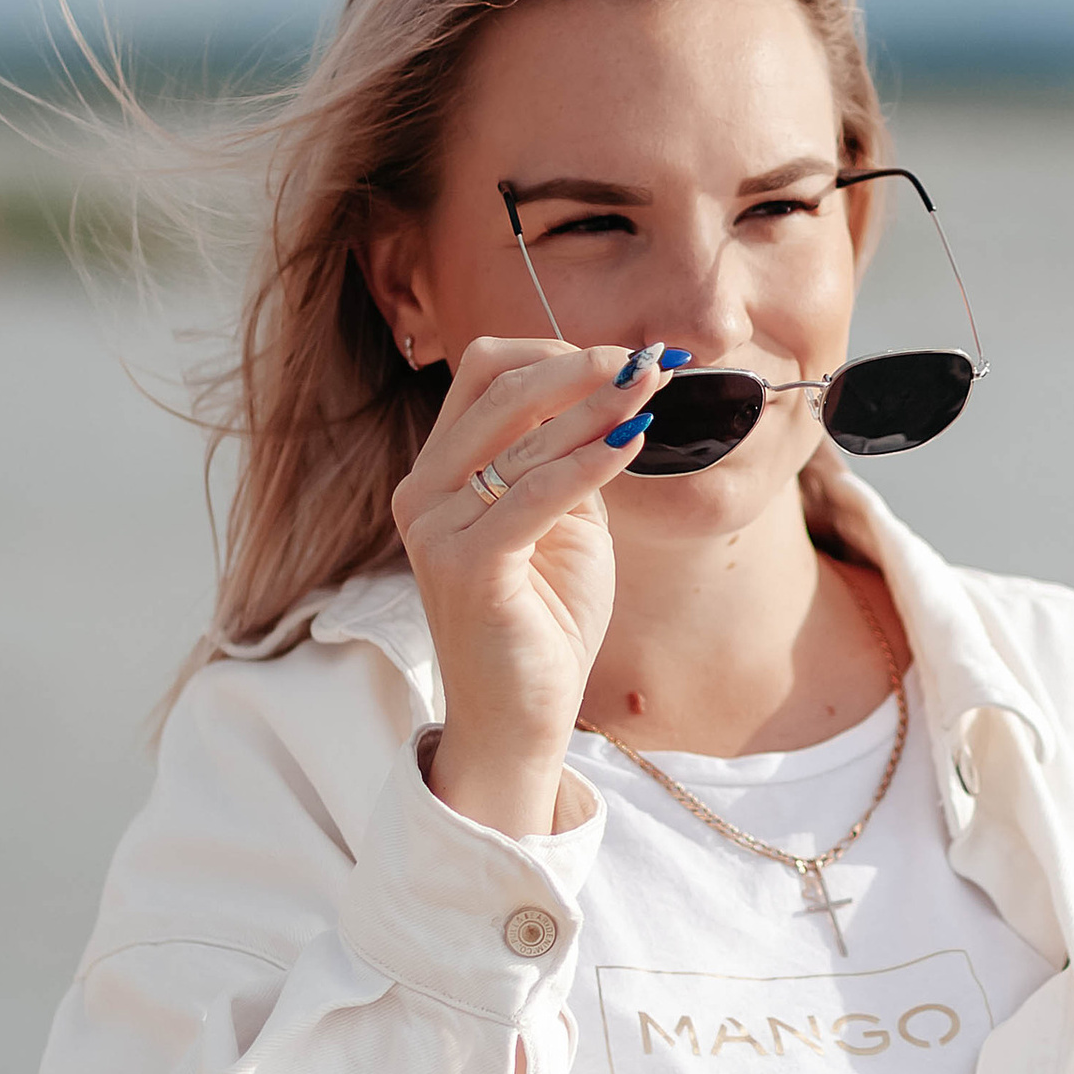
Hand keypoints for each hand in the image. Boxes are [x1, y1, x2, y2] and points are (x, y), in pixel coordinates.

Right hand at [391, 337, 661, 838]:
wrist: (520, 720)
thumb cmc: (546, 621)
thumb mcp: (564, 522)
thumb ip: (568, 459)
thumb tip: (616, 392)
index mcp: (439, 474)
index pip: (486, 375)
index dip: (558, 353)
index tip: (629, 356)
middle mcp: (422, 492)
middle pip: (500, 387)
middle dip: (582, 367)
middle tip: (647, 363)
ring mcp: (434, 528)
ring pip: (522, 435)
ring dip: (597, 404)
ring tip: (651, 389)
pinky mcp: (465, 565)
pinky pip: (536, 493)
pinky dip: (590, 460)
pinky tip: (633, 441)